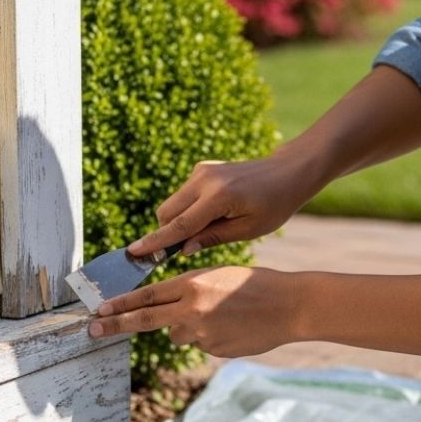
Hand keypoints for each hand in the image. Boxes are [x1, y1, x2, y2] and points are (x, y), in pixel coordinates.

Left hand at [86, 267, 299, 357]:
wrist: (289, 305)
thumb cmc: (256, 284)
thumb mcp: (218, 276)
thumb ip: (190, 291)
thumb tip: (169, 315)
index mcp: (192, 285)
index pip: (147, 296)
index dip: (120, 304)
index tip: (99, 310)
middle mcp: (192, 310)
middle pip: (145, 320)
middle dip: (115, 325)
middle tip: (91, 330)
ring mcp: (202, 334)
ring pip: (178, 334)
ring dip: (188, 328)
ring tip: (222, 316)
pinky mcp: (215, 351)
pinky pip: (202, 344)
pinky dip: (212, 337)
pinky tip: (234, 327)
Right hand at [126, 153, 324, 257]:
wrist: (287, 172)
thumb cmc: (274, 205)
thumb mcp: (248, 230)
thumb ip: (212, 238)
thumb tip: (181, 250)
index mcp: (218, 197)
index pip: (179, 225)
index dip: (155, 242)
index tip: (133, 253)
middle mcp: (204, 180)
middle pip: (166, 213)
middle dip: (168, 233)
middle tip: (187, 248)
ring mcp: (201, 170)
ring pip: (172, 204)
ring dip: (180, 221)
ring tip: (212, 228)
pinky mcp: (202, 168)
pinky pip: (184, 195)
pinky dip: (189, 209)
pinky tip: (215, 213)